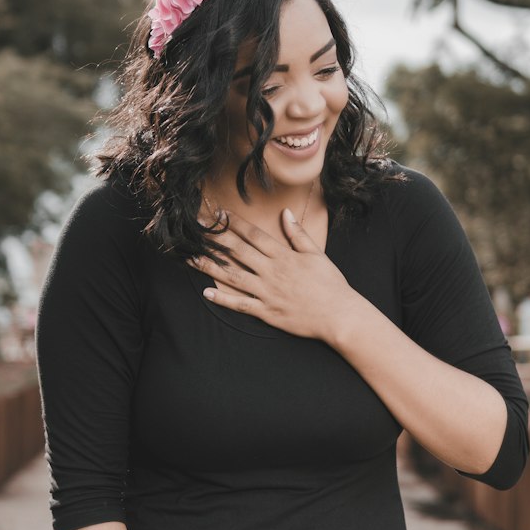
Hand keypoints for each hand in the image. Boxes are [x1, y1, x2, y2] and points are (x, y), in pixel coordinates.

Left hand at [188, 208, 359, 340]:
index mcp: (283, 256)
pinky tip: (206, 293)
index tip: (217, 214)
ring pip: (233, 276)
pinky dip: (223, 299)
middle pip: (237, 251)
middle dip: (214, 238)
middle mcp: (271, 271)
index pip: (253, 235)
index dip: (233, 223)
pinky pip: (241, 304)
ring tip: (190, 258)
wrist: (339, 315)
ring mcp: (267, 292)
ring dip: (210, 266)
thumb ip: (297, 234)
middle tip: (194, 229)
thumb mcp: (316, 254)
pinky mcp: (267, 311)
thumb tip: (285, 213)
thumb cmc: (330, 284)